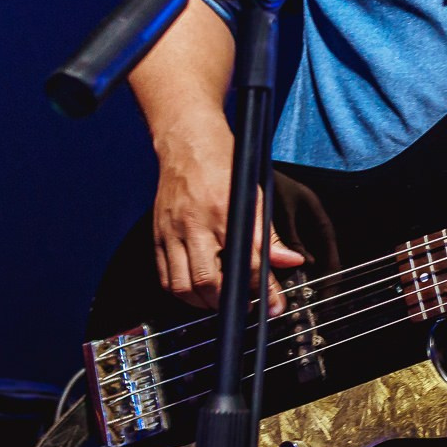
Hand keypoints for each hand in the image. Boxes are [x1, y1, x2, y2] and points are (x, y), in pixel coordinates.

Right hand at [150, 125, 303, 313]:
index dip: (263, 288)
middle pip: (208, 281)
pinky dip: (182, 291)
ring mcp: (172, 230)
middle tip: (246, 304)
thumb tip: (289, 262)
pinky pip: (165, 276)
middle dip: (229, 302)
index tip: (274, 302)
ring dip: (204, 302)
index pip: (247, 261)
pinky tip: (198, 290)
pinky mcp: (158, 235)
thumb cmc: (222, 162)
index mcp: (224, 210)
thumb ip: (268, 234)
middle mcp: (195, 223)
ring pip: (183, 285)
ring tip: (222, 300)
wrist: (187, 142)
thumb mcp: (255, 193)